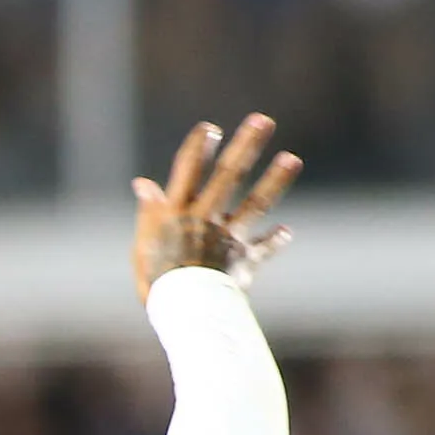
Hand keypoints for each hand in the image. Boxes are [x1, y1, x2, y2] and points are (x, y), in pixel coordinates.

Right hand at [133, 114, 298, 300]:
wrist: (183, 313)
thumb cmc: (156, 280)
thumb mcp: (144, 244)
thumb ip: (149, 213)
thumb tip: (142, 184)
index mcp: (178, 214)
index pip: (188, 172)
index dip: (198, 149)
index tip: (211, 129)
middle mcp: (206, 220)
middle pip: (228, 176)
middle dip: (246, 147)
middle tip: (264, 121)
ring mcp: (228, 239)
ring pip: (254, 204)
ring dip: (275, 180)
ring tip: (292, 158)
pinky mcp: (244, 261)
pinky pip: (263, 249)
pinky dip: (274, 240)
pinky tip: (286, 231)